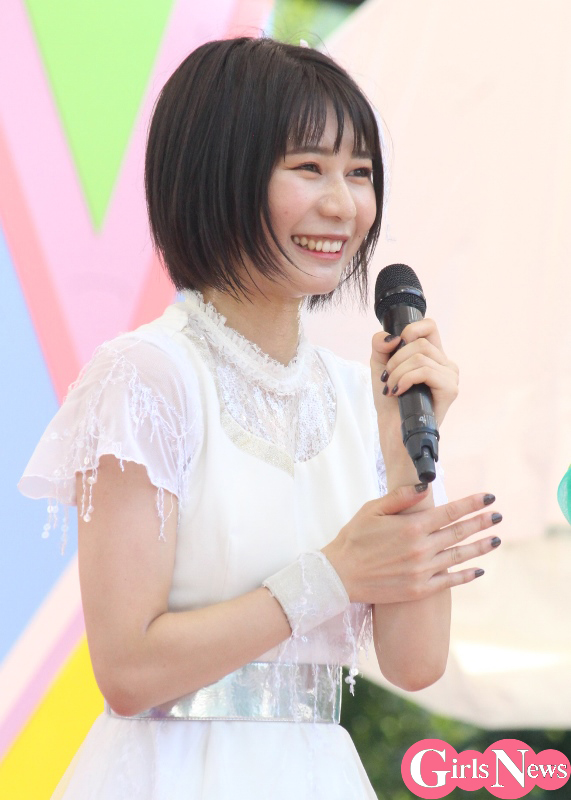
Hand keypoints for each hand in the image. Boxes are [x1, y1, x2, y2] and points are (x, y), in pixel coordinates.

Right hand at [321, 484, 500, 604]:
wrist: (339, 575)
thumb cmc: (354, 538)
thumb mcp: (372, 510)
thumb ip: (400, 497)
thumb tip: (426, 486)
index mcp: (411, 526)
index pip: (450, 512)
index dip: (471, 504)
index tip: (489, 497)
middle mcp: (421, 548)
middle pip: (459, 533)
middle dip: (481, 522)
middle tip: (498, 516)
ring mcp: (422, 571)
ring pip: (459, 557)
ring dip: (479, 547)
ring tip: (496, 540)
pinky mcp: (419, 589)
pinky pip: (449, 581)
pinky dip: (466, 575)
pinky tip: (478, 570)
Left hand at [370, 318, 458, 428]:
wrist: (393, 429)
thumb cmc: (390, 400)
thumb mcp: (380, 365)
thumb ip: (380, 344)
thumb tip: (393, 337)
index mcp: (433, 355)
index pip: (429, 325)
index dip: (409, 331)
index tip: (393, 351)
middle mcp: (446, 363)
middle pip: (420, 342)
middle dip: (396, 359)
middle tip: (387, 378)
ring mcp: (451, 376)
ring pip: (421, 356)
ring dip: (398, 372)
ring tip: (391, 388)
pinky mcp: (450, 389)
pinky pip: (426, 371)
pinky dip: (406, 379)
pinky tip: (398, 391)